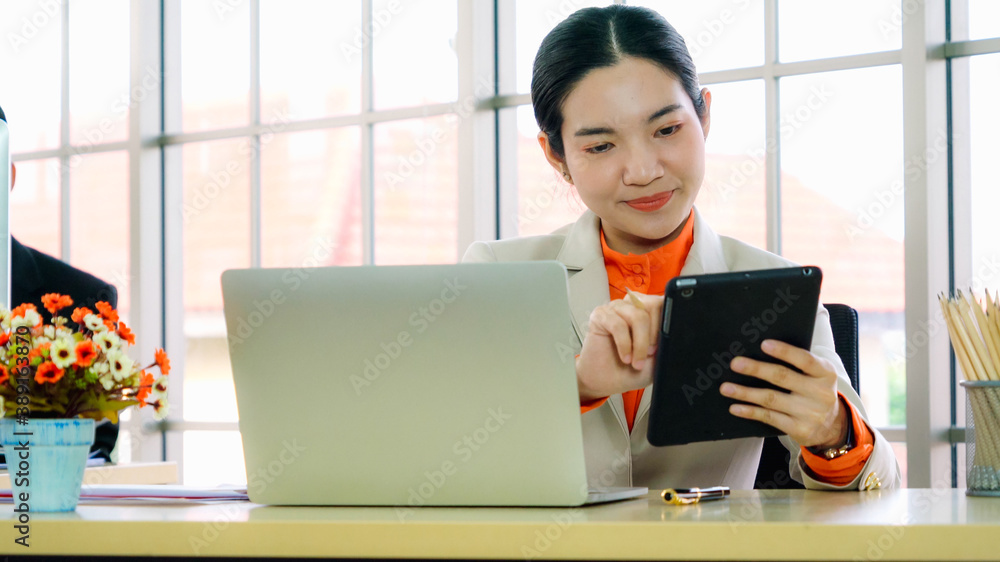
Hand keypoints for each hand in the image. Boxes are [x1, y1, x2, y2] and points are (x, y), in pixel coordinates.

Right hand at [575, 291, 661, 401]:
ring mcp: (616, 308)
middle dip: (654, 334)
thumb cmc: (631, 369)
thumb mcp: (657, 359)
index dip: (667, 322)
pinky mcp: (600, 315)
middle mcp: (633, 305)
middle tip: (650, 354)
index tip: (665, 343)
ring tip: (636, 360)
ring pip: (637, 316)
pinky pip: (617, 325)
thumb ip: (666, 344)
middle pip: (653, 305)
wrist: (608, 382)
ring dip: (640, 343)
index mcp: (649, 311)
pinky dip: (624, 344)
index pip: (664, 302)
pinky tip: (625, 357)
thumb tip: (676, 334)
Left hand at [721, 339, 848, 448]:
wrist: (831, 427)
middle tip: (735, 364)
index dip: (784, 351)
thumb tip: (761, 350)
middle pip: (783, 377)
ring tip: (726, 388)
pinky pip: (770, 418)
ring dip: (745, 392)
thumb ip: (798, 364)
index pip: (805, 360)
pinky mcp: (799, 429)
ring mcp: (810, 413)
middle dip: (756, 369)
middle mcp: (820, 393)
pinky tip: (735, 407)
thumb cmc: (815, 391)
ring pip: (771, 399)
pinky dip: (750, 411)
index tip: (763, 344)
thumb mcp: (817, 375)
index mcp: (825, 373)